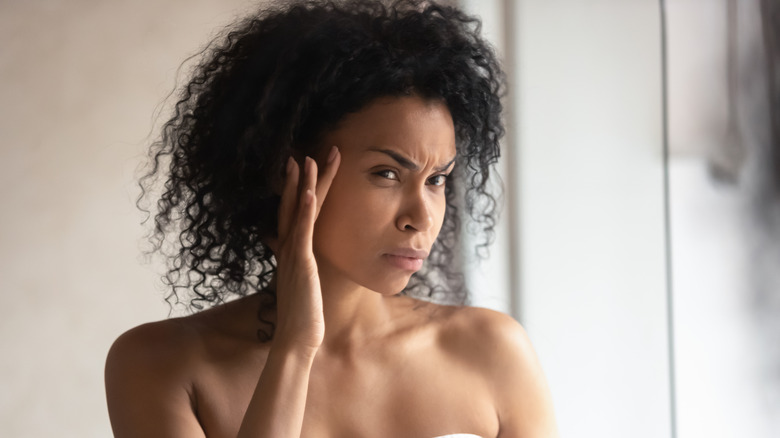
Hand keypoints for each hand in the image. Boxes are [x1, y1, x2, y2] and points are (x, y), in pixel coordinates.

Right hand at [272, 147, 339, 352]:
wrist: (296, 339)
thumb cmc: (303, 316)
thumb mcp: (302, 285)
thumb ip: (300, 268)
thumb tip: (302, 260)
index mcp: (291, 251)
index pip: (294, 213)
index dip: (299, 189)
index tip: (304, 167)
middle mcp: (288, 248)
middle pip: (294, 205)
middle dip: (301, 178)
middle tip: (306, 151)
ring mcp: (294, 254)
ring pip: (298, 212)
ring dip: (304, 184)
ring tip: (308, 158)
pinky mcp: (301, 263)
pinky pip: (303, 232)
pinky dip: (306, 210)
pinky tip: (310, 191)